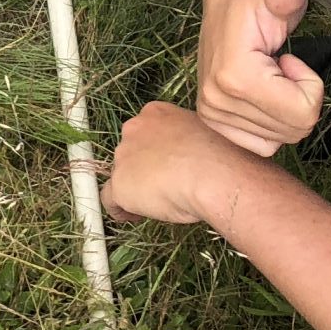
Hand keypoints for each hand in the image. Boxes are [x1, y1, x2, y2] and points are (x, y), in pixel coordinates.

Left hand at [105, 100, 253, 227]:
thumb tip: (188, 159)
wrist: (214, 173)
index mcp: (157, 113)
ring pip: (122, 175)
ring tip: (160, 203)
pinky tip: (135, 216)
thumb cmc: (221, 155)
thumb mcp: (203, 136)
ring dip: (135, 188)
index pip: (145, 132)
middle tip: (166, 186)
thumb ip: (186, 142)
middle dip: (143, 169)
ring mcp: (123, 155)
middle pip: (130, 152)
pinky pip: (109, 199)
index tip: (167, 165)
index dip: (154, 152)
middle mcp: (134, 128)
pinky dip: (121, 209)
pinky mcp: (119, 183)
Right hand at [196, 0, 324, 156]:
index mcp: (233, 77)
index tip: (289, 58)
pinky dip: (271, 124)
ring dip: (284, 108)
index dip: (310, 85)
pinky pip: (260, 144)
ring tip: (268, 77)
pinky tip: (262, 95)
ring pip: (279, 139)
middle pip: (293, 130)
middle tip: (280, 67)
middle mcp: (216, 101)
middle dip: (299, 98)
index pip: (303, 114)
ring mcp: (211, 113)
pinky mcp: (212, 120)